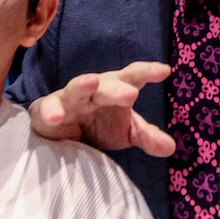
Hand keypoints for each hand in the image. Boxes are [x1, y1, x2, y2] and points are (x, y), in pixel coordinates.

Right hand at [28, 62, 175, 156]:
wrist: (65, 133)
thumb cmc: (100, 125)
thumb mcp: (127, 132)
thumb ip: (147, 136)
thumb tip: (171, 147)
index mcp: (117, 89)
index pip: (134, 76)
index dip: (148, 71)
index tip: (165, 71)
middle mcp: (95, 89)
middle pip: (107, 83)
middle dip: (117, 88)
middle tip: (131, 95)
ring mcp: (71, 97)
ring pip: (77, 87)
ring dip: (83, 84)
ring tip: (91, 82)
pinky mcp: (48, 109)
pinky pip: (48, 108)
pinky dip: (51, 111)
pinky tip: (56, 118)